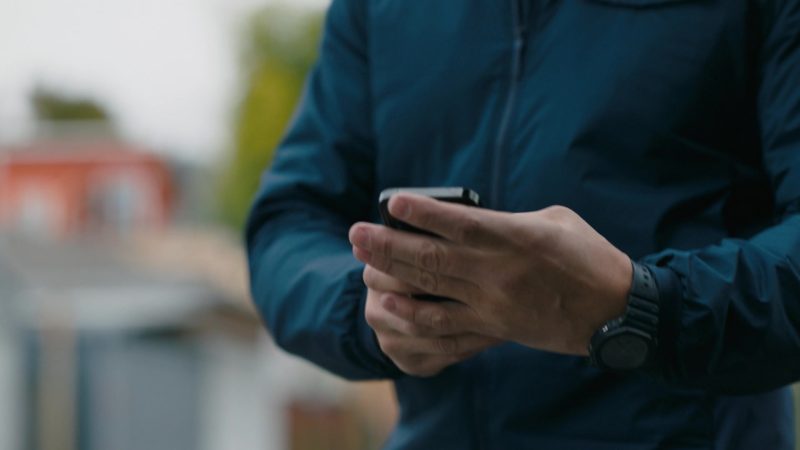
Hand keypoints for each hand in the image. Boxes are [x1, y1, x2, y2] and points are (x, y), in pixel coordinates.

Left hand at [349, 194, 631, 355]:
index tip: (391, 201)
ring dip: (392, 276)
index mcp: (516, 236)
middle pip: (432, 257)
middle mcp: (499, 271)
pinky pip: (446, 324)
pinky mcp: (494, 328)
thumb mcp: (555, 219)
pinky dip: (414, 314)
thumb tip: (470, 218)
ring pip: (432, 289)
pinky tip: (389, 303)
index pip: (459, 223)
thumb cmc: (587, 255)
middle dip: (388, 245)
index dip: (422, 212)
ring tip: (363, 263)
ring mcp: (493, 303)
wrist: (615, 311)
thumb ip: (509, 218)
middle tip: (355, 233)